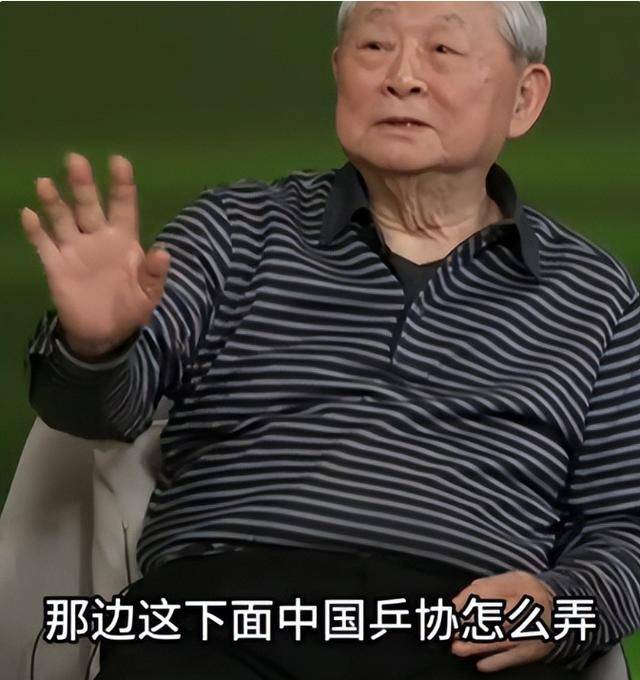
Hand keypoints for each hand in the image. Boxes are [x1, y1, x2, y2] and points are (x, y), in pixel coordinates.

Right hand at [20, 152, 170, 358]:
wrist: (105, 334)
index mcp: (124, 240)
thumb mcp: (149, 294)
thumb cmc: (131, 308)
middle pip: (89, 206)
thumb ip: (154, 273)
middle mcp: (98, 238)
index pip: (124, 207)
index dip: (122, 185)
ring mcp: (75, 250)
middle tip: (75, 160)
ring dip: (54, 201)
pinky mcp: (56, 265)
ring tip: (45, 182)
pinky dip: (35, 230)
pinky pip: (43, 244)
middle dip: (83, 184)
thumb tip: (163, 252)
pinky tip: (29, 214)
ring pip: (63, 219)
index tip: (119, 162)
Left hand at [450, 570, 556, 672]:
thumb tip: (459, 602)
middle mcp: (528, 607)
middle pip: (496, 616)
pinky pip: (511, 659)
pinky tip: (480, 663)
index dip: (468, 601)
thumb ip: (486, 586)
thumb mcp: (511, 580)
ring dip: (476, 646)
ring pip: (501, 640)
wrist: (560, 613)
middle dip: (471, 624)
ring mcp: (532, 631)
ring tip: (457, 648)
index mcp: (521, 585)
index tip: (451, 609)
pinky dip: (494, 662)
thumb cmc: (526, 594)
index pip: (490, 591)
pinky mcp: (533, 651)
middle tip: (452, 630)